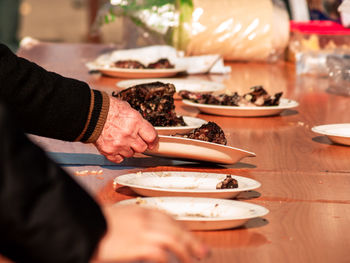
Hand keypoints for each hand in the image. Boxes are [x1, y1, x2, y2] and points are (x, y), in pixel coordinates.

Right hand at [92, 205, 208, 262]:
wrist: (82, 223)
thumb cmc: (95, 222)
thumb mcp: (118, 217)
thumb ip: (133, 222)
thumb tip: (142, 232)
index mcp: (141, 211)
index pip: (169, 219)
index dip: (182, 230)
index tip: (188, 237)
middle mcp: (146, 218)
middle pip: (176, 228)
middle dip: (191, 240)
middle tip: (202, 251)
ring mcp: (144, 230)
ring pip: (175, 240)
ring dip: (187, 251)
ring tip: (194, 260)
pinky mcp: (139, 244)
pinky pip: (161, 254)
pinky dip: (169, 260)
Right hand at [94, 97, 157, 162]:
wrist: (90, 113)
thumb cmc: (107, 109)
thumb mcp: (127, 109)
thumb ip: (137, 121)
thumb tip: (144, 128)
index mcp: (135, 122)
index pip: (152, 137)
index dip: (153, 141)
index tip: (152, 143)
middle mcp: (128, 134)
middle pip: (142, 148)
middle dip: (140, 144)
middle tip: (135, 140)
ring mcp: (119, 144)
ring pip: (131, 154)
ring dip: (128, 149)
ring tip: (122, 140)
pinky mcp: (109, 151)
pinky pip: (119, 159)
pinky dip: (118, 155)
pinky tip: (116, 146)